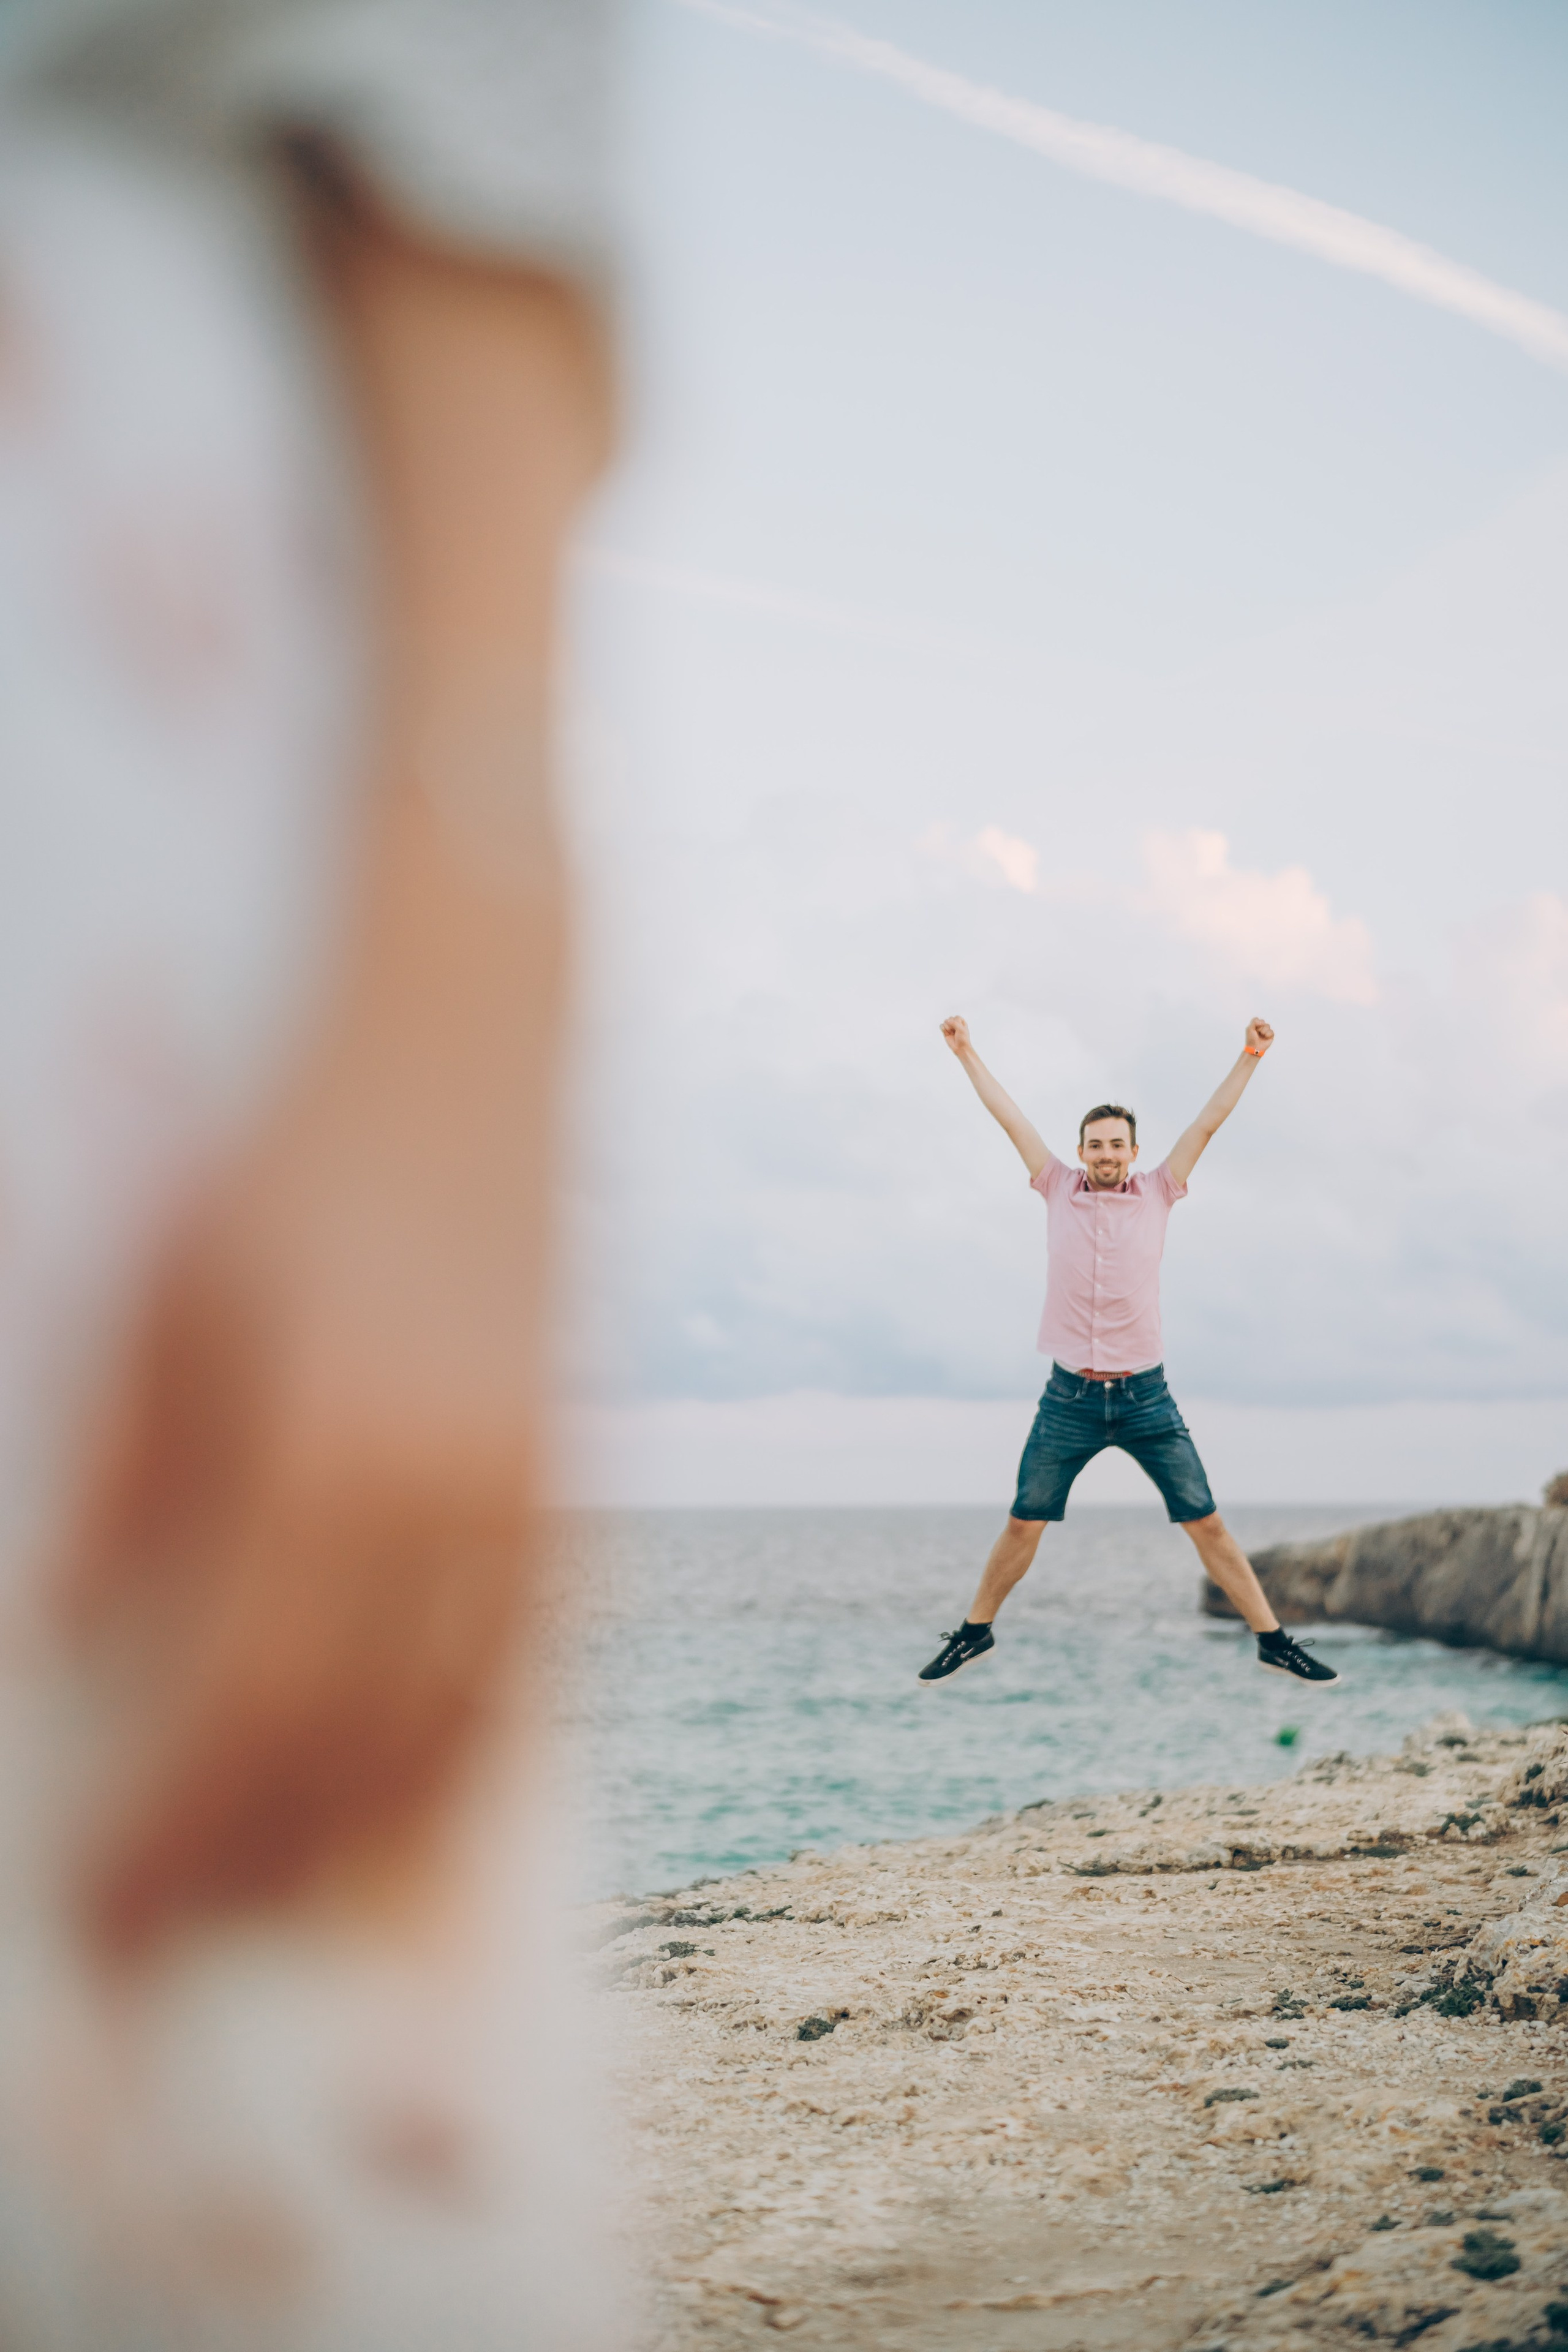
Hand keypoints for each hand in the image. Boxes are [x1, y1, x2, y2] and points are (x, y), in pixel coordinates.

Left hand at [51, 804, 551, 1958]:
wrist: (465, 1030)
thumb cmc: (283, 1151)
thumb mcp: (158, 1300)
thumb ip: (115, 1492)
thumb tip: (62, 1655)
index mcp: (326, 1451)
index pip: (235, 1713)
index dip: (166, 1833)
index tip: (99, 1911)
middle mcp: (447, 1491)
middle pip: (347, 1748)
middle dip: (252, 1863)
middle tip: (171, 1936)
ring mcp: (529, 1484)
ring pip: (451, 1722)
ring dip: (357, 1833)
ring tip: (273, 1893)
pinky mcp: (569, 1466)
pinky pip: (524, 1658)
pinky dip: (455, 1748)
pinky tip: (398, 1788)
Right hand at [940, 1015, 971, 1055]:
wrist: (960, 1048)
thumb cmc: (963, 1039)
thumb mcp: (961, 1029)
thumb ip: (954, 1023)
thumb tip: (946, 1021)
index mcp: (961, 1022)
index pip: (956, 1017)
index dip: (956, 1022)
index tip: (959, 1027)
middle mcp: (955, 1024)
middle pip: (950, 1019)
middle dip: (951, 1024)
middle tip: (955, 1031)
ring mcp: (950, 1028)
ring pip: (945, 1022)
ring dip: (947, 1027)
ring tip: (951, 1033)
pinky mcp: (945, 1032)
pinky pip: (941, 1026)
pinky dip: (942, 1028)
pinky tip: (946, 1032)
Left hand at [1245, 1016, 1274, 1055]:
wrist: (1254, 1047)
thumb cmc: (1251, 1039)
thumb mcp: (1249, 1028)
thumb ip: (1255, 1021)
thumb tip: (1263, 1022)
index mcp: (1255, 1026)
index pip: (1256, 1019)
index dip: (1256, 1022)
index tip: (1254, 1028)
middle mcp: (1260, 1028)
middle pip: (1263, 1021)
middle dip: (1259, 1027)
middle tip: (1257, 1032)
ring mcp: (1266, 1031)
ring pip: (1268, 1025)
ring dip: (1264, 1030)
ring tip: (1261, 1035)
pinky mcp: (1270, 1036)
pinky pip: (1271, 1031)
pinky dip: (1268, 1034)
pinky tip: (1265, 1038)